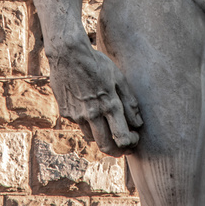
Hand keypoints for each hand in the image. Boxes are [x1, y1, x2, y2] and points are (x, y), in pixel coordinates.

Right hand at [49, 41, 142, 156]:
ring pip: (92, 138)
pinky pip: (80, 124)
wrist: (68, 54)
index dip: (131, 143)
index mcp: (109, 105)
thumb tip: (138, 123)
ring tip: (108, 127)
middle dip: (118, 151)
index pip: (122, 138)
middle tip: (124, 147)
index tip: (134, 138)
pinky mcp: (66, 112)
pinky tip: (90, 108)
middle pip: (106, 146)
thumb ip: (129, 102)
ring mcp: (77, 115)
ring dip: (102, 137)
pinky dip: (88, 123)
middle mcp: (92, 114)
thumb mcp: (118, 78)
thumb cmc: (97, 63)